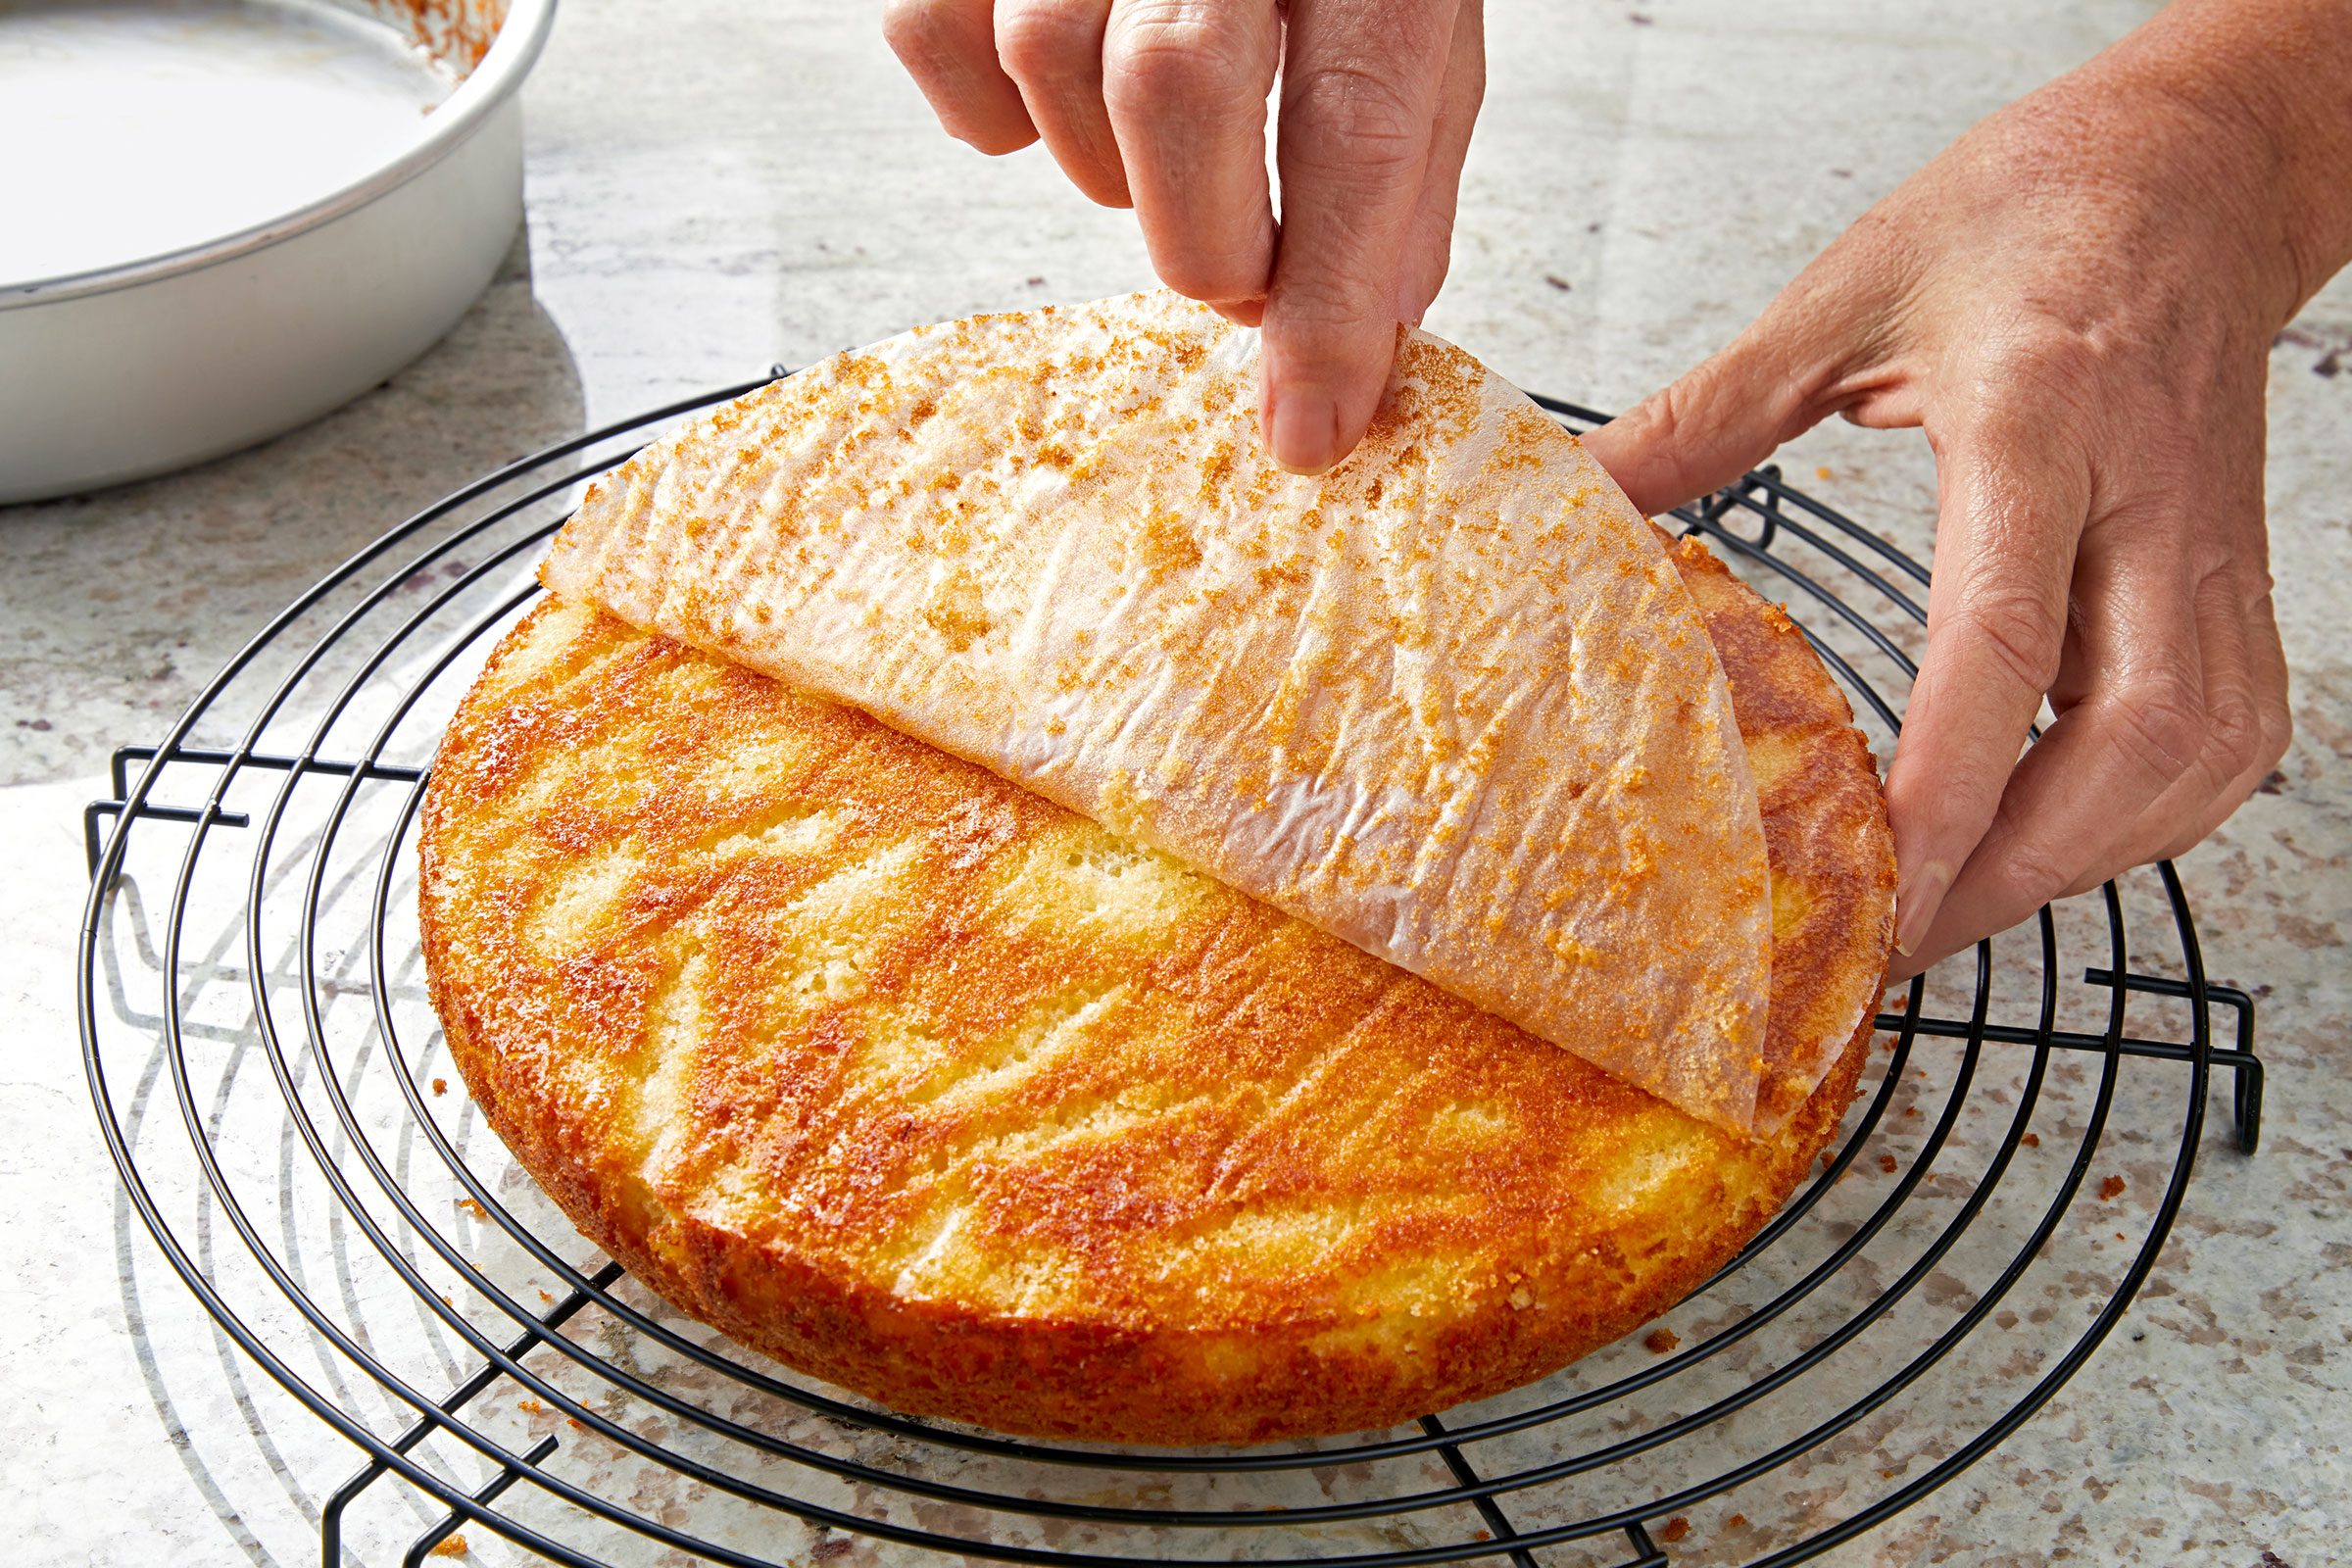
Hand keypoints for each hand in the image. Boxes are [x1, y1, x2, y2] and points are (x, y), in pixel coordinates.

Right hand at [884, 0, 1484, 473]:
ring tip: (1163, 148)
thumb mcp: (1418, 12)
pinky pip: (932, 36)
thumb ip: (1399, 170)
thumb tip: (1359, 341)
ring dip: (1106, 167)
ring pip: (1048, 67)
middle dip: (1203, 231)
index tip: (1309, 425)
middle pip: (1173, 84)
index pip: (1356, 124)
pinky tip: (1056, 99)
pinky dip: (986, 111)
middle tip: (1237, 267)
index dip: (1328, 301)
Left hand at [1580, 8, 2351, 978]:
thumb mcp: (1844, 291)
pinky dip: (2130, 821)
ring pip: (2190, 762)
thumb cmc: (2033, 209)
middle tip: (1894, 943)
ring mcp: (2213, 548)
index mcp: (2040, 414)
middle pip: (2128, 737)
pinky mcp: (2240, 582)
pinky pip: (2212, 743)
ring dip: (2075, 862)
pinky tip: (2045, 844)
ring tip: (1949, 915)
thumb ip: (1709, 412)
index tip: (1881, 885)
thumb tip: (1582, 505)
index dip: (1948, 777)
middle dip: (2014, 866)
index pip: (2005, 630)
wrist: (2198, 165)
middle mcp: (2149, 498)